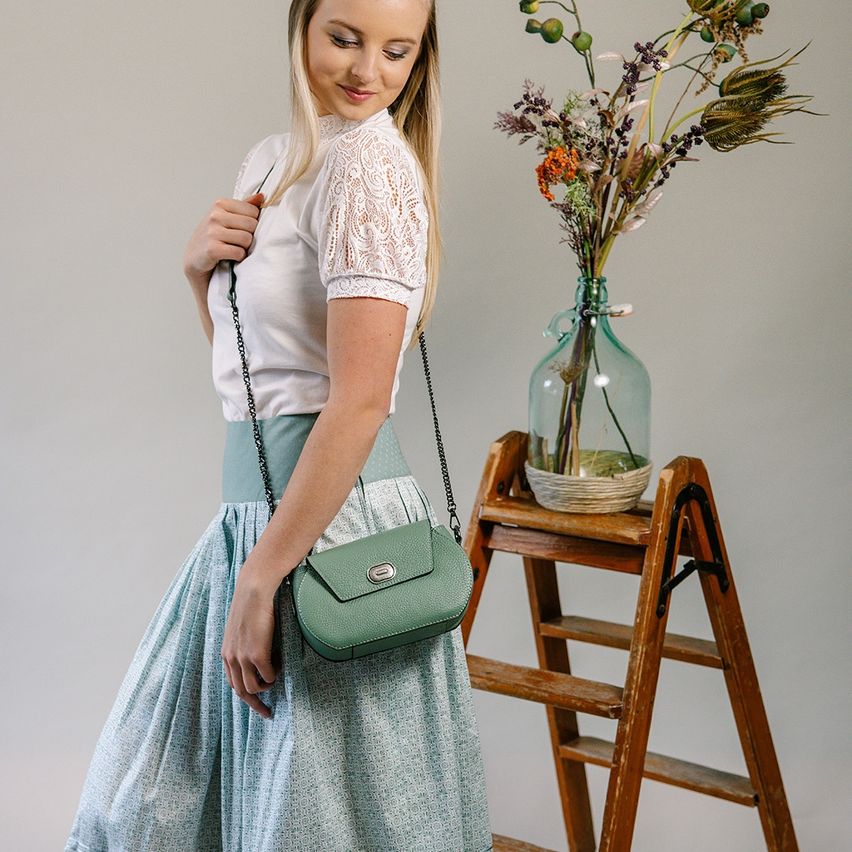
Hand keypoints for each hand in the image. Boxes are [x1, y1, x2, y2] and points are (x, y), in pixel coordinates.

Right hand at [183, 192, 263, 278]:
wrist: (194, 258)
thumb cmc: (213, 237)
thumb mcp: (226, 217)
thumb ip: (244, 206)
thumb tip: (262, 196)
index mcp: (220, 204)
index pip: (254, 211)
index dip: (252, 223)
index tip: (240, 229)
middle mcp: (215, 215)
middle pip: (252, 225)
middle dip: (249, 236)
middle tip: (237, 241)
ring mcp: (212, 232)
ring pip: (247, 239)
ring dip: (244, 248)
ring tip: (233, 248)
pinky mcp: (212, 249)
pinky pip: (239, 252)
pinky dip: (238, 257)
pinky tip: (230, 256)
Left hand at [220, 556, 282, 719]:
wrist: (253, 591)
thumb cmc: (251, 605)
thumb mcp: (241, 629)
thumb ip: (243, 644)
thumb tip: (255, 656)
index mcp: (226, 653)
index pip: (233, 684)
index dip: (245, 697)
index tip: (256, 704)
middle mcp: (232, 659)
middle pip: (242, 691)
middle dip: (255, 705)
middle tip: (267, 713)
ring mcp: (243, 658)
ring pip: (255, 686)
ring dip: (267, 685)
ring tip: (276, 677)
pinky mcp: (257, 655)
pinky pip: (269, 674)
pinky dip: (275, 674)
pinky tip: (280, 664)